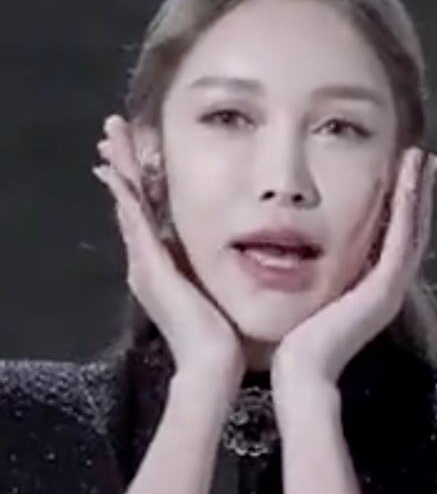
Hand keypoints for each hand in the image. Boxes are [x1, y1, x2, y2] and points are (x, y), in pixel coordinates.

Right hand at [94, 115, 243, 383]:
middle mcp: (151, 262)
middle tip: (117, 130)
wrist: (217, 364)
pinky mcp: (149, 266)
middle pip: (134, 201)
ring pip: (128, 202)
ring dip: (121, 166)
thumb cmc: (232, 333)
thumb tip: (267, 247)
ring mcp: (146, 263)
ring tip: (112, 132)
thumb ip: (241, 267)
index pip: (153, 214)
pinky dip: (124, 191)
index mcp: (170, 266)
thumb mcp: (232, 290)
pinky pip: (134, 219)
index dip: (146, 182)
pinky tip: (118, 165)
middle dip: (127, 165)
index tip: (146, 150)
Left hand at [272, 147, 436, 388]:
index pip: (388, 236)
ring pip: (413, 230)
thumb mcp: (295, 286)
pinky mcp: (386, 289)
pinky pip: (403, 240)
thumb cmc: (286, 332)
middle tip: (420, 156)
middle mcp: (383, 286)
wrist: (295, 370)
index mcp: (364, 286)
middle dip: (415, 191)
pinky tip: (410, 177)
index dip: (395, 202)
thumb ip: (296, 261)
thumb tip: (270, 234)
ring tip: (421, 157)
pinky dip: (409, 207)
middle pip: (409, 229)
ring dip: (419, 192)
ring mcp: (389, 288)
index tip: (395, 168)